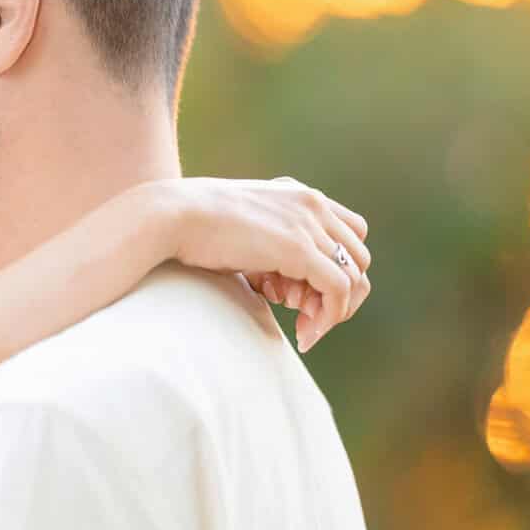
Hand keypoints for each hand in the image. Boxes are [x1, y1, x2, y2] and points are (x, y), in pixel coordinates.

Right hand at [146, 177, 371, 353]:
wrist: (170, 214)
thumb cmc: (191, 226)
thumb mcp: (241, 227)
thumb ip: (267, 244)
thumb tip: (280, 283)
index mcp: (299, 194)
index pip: (349, 233)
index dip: (335, 269)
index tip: (301, 296)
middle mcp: (312, 204)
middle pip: (358, 257)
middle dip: (337, 295)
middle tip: (304, 320)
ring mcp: (308, 224)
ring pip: (354, 276)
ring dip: (335, 310)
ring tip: (305, 331)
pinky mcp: (299, 249)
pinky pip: (339, 289)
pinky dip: (330, 317)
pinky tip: (305, 335)